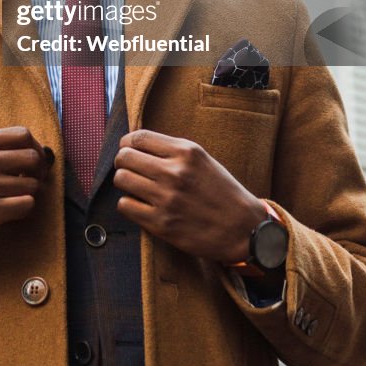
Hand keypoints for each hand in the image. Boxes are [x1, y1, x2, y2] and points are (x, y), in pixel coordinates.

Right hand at [0, 126, 50, 284]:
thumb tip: (31, 150)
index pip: (23, 134)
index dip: (35, 148)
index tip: (34, 161)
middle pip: (32, 157)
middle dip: (39, 171)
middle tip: (33, 181)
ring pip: (32, 184)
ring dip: (30, 193)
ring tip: (16, 198)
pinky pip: (26, 205)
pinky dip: (24, 208)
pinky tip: (11, 211)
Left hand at [113, 129, 266, 263]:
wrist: (243, 229)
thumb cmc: (222, 192)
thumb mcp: (202, 159)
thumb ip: (172, 150)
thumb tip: (137, 144)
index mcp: (186, 151)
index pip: (138, 137)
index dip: (127, 142)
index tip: (128, 149)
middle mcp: (174, 172)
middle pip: (124, 157)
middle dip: (122, 162)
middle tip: (129, 169)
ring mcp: (167, 198)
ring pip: (121, 180)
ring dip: (124, 183)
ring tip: (135, 188)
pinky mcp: (161, 224)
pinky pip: (125, 206)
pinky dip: (128, 204)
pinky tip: (140, 205)